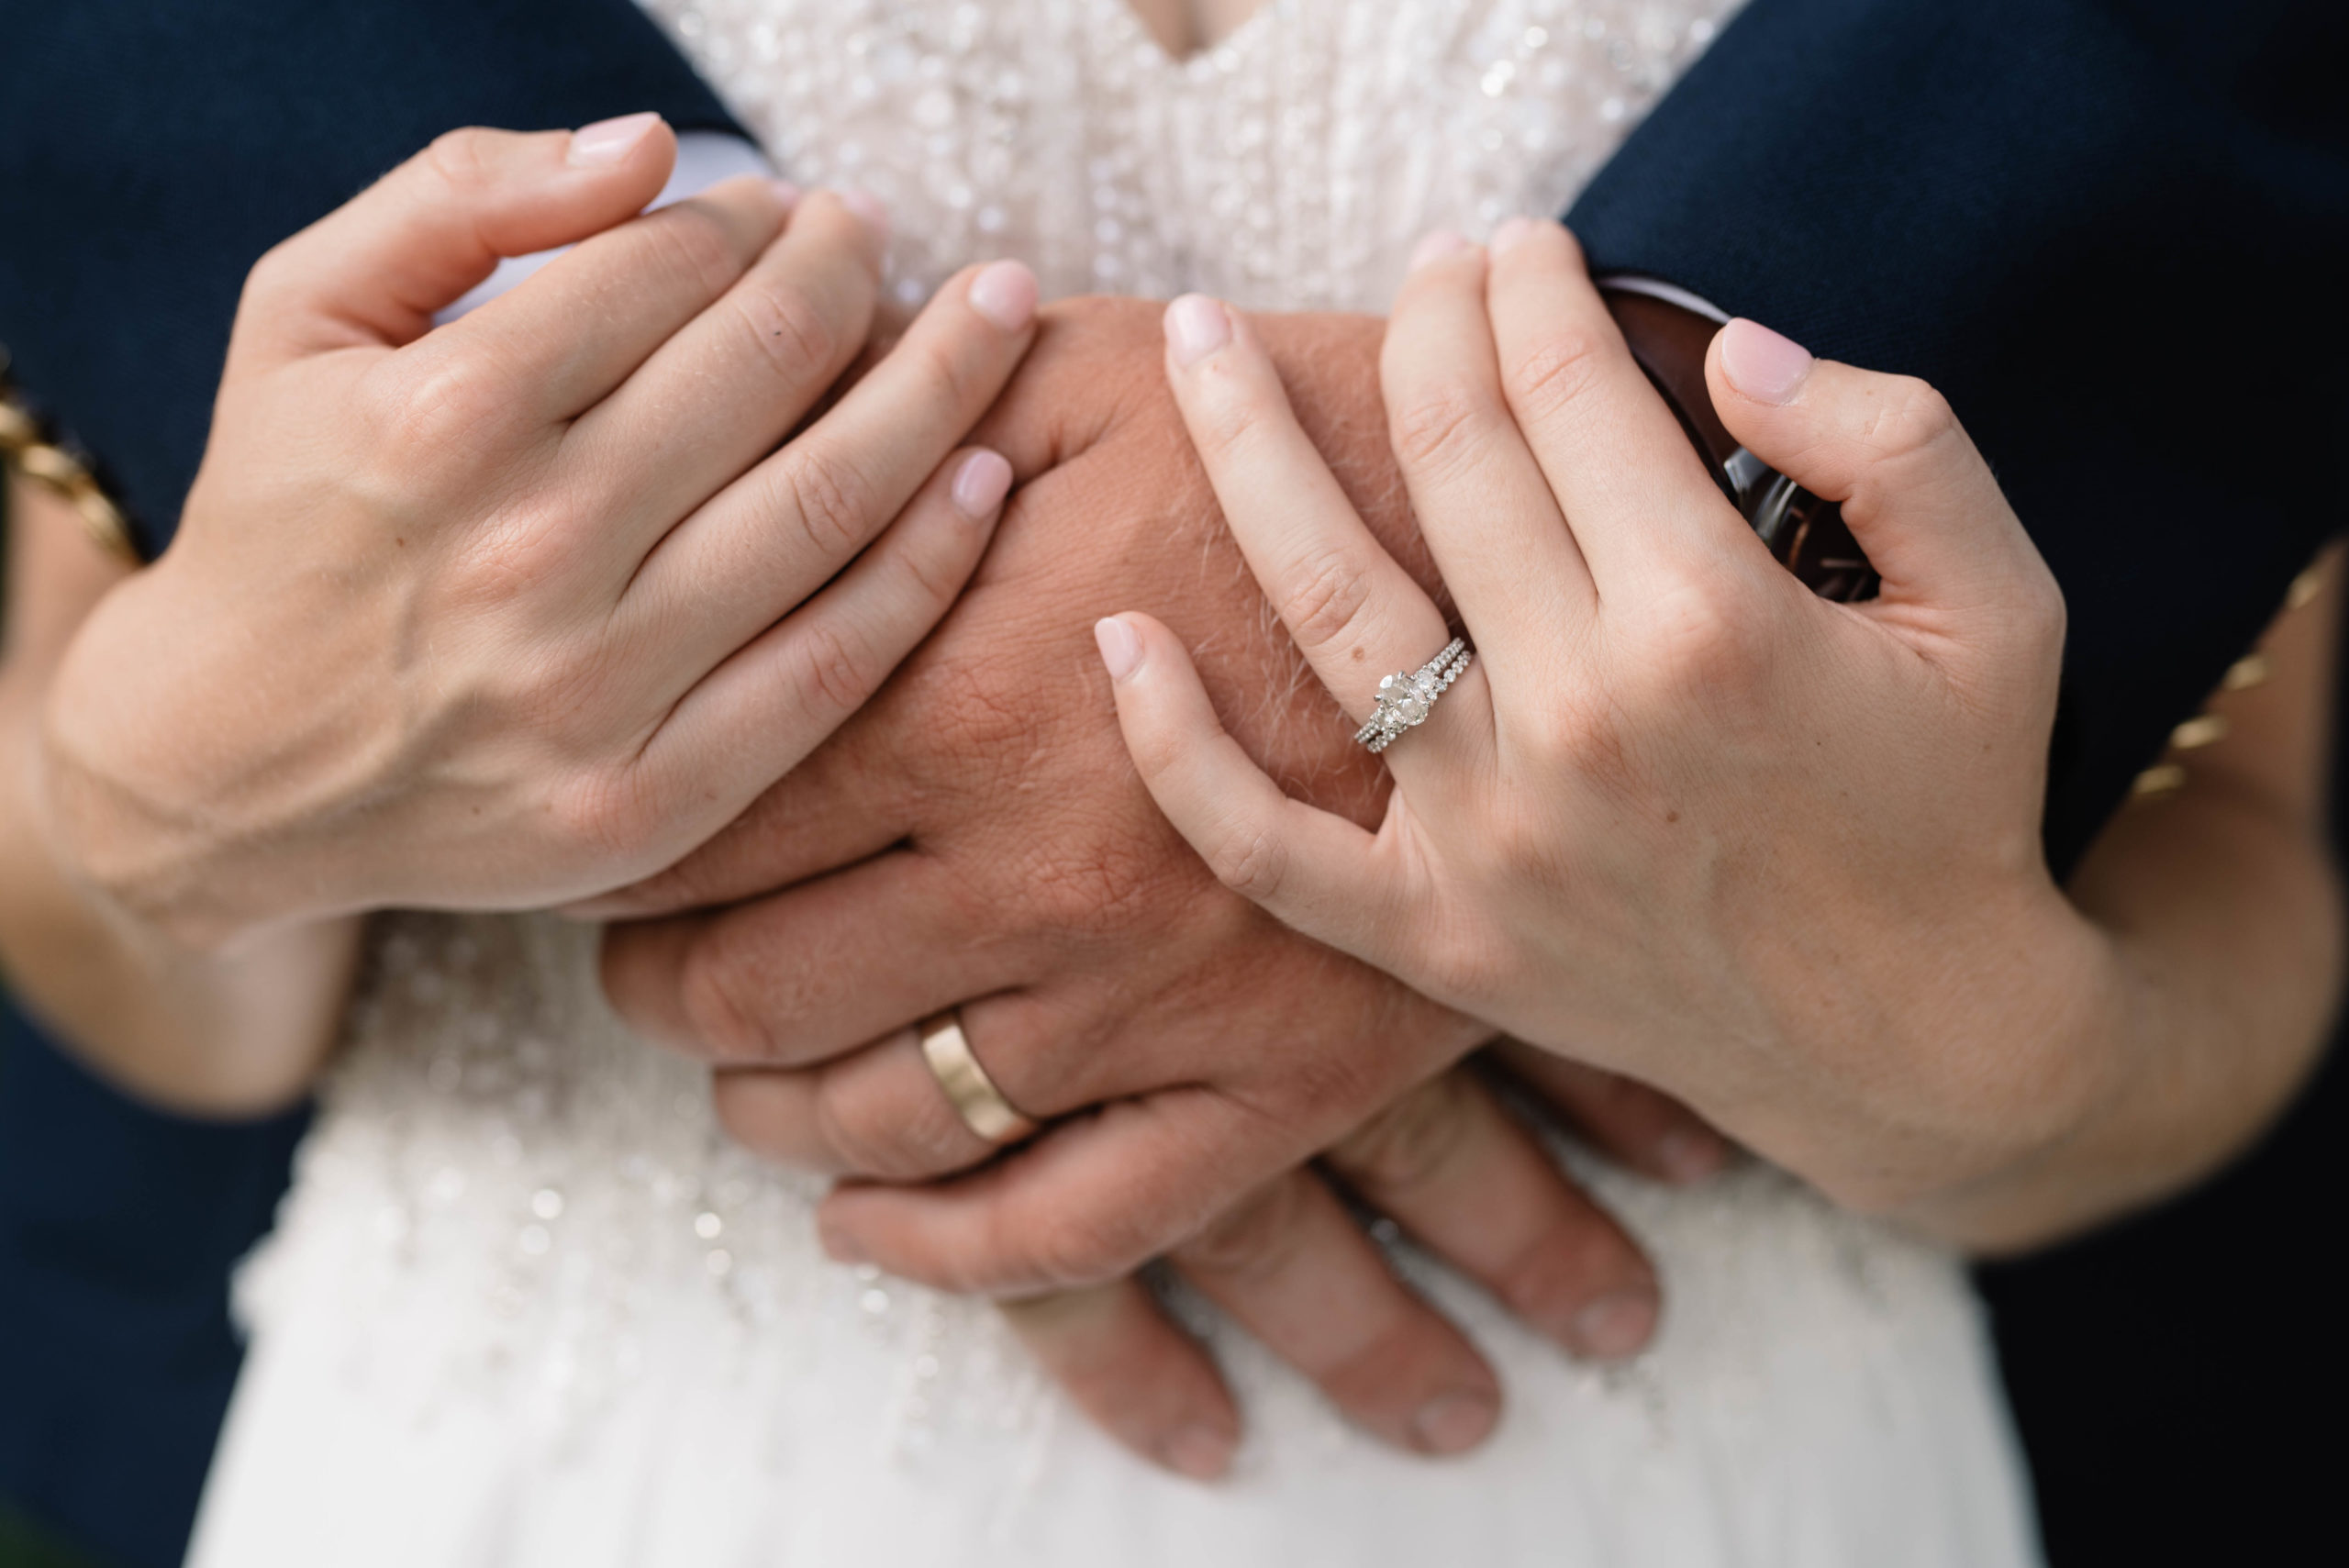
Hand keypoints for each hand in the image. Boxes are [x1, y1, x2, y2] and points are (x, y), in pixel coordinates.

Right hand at [40, 119, 1037, 948]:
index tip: (787, 211)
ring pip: (824, 507)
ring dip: (941, 393)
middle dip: (856, 276)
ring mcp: (596, 688)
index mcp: (441, 418)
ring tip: (998, 319)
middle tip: (895, 237)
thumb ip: (457, 199)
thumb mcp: (301, 318)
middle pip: (765, 371)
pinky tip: (985, 478)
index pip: (661, 272)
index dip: (748, 222)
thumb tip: (647, 148)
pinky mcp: (648, 798)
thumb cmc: (280, 516)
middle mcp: (527, 550)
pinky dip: (928, 564)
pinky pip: (833, 665)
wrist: (223, 769)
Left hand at [590, 298, 1732, 1466]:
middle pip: (763, 993)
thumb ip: (892, 426)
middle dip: (667, 996)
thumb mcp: (1087, 378)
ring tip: (744, 1086)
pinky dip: (948, 1252)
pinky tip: (870, 1227)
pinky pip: (1077, 1227)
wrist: (1556, 547)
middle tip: (645, 975)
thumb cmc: (1309, 435)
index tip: (604, 847)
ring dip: (777, 1117)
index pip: (704, 826)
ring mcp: (1160, 996)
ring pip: (894, 1120)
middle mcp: (1038, 873)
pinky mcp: (1281, 1079)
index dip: (624, 847)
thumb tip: (739, 448)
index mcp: (962, 701)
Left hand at [1101, 220, 2097, 1214]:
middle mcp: (1579, 722)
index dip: (1531, 290)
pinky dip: (1176, 750)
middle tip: (1418, 265)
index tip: (1517, 245)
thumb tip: (1726, 349)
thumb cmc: (1950, 804)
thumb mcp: (1998, 600)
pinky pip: (1263, 845)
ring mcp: (1488, 838)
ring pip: (1327, 607)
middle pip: (1446, 466)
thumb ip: (1893, 441)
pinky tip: (1116, 637)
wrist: (1909, 1039)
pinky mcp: (1434, 936)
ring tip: (1196, 338)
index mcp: (1713, 626)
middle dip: (1422, 328)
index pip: (1573, 394)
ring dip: (1247, 453)